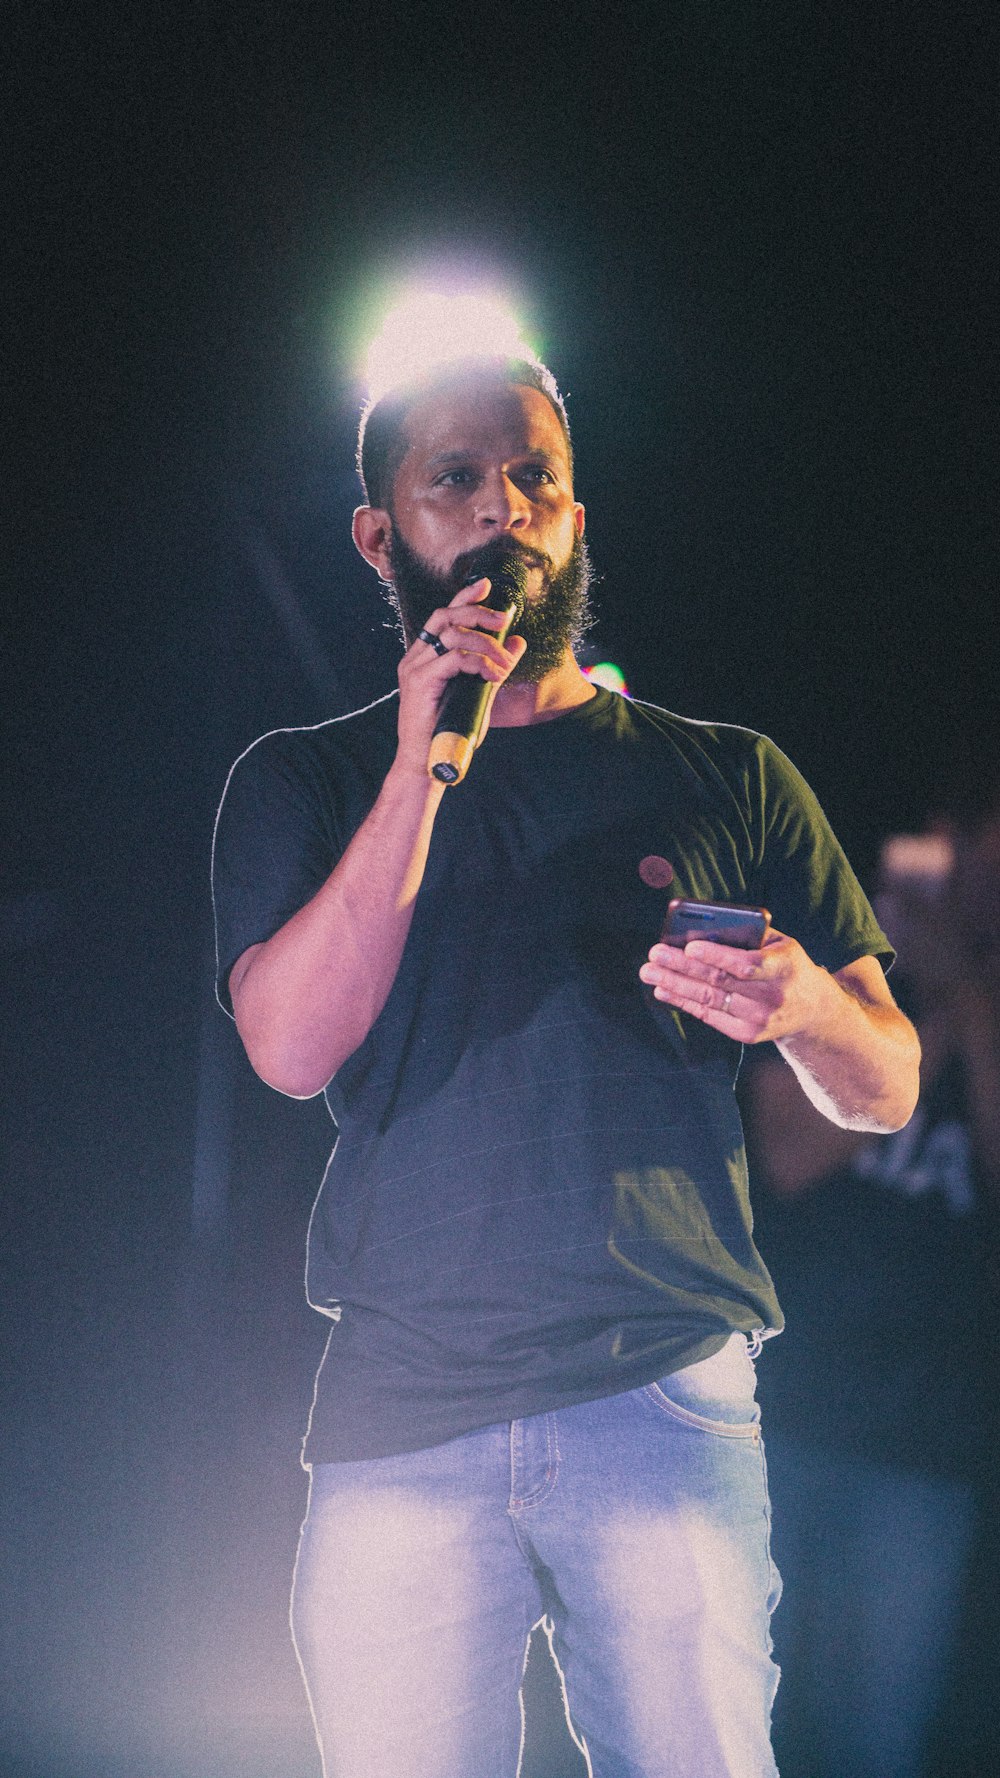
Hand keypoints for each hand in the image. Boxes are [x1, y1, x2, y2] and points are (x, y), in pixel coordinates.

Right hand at [394, 579, 526, 776]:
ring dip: (486, 645)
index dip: (465, 597)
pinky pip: (454, 658)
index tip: (487, 586)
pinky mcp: (421, 682)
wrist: (426, 762)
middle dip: (478, 613)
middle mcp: (416, 658)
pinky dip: (478, 663)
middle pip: (446, 616)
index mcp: (424, 656)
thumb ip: (494, 666)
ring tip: (502, 664)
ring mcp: (415, 668)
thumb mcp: (478, 692)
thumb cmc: (449, 729)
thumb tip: (517, 642)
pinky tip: (492, 676)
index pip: (443, 616)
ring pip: (453, 635)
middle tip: (504, 622)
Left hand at [639, 928, 835, 1044]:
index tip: (690, 947)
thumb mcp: (782, 945)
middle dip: (683, 967)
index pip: (747, 964)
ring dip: (675, 985)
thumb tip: (704, 928)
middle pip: (720, 981)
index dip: (718, 956)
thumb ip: (751, 936)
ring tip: (649, 972)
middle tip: (654, 955)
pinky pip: (709, 1016)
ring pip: (710, 999)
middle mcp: (772, 996)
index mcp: (784, 967)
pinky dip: (684, 1002)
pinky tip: (663, 991)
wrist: (812, 1010)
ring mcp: (759, 1019)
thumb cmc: (788, 967)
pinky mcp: (748, 1034)